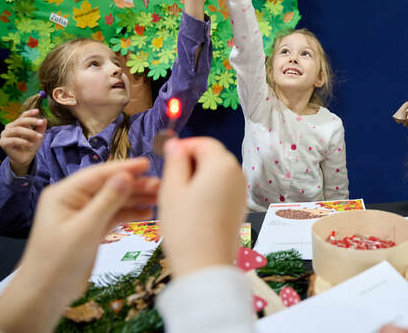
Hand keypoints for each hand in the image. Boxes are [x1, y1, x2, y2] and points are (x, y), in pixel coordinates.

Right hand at [0, 109, 46, 175]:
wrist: (25, 159)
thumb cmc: (30, 145)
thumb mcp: (38, 136)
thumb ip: (41, 128)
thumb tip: (44, 119)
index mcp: (17, 124)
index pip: (22, 116)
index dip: (30, 113)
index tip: (38, 111)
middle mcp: (9, 127)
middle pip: (20, 121)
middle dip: (32, 121)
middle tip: (41, 123)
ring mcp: (5, 135)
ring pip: (17, 129)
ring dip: (29, 132)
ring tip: (39, 137)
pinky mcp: (3, 143)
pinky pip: (13, 140)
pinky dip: (23, 141)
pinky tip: (30, 144)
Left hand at [0, 158, 158, 332]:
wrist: (45, 296)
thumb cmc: (58, 261)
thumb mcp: (85, 229)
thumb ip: (107, 201)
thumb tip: (127, 175)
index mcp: (65, 194)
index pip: (99, 174)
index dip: (124, 168)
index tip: (148, 164)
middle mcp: (73, 200)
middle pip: (109, 186)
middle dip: (135, 185)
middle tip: (161, 185)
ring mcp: (82, 215)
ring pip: (114, 201)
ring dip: (136, 199)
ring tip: (160, 197)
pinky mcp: (90, 229)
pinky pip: (113, 215)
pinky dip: (130, 213)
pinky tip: (148, 212)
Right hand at [158, 137, 246, 277]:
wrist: (206, 265)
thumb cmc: (185, 227)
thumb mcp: (172, 189)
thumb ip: (175, 161)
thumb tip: (175, 143)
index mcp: (222, 164)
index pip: (204, 142)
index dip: (184, 146)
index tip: (166, 157)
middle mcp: (237, 174)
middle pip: (214, 156)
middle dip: (192, 161)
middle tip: (169, 178)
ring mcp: (241, 192)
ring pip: (218, 173)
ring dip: (199, 176)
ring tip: (178, 195)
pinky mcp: (240, 208)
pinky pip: (223, 189)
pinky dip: (208, 190)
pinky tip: (192, 207)